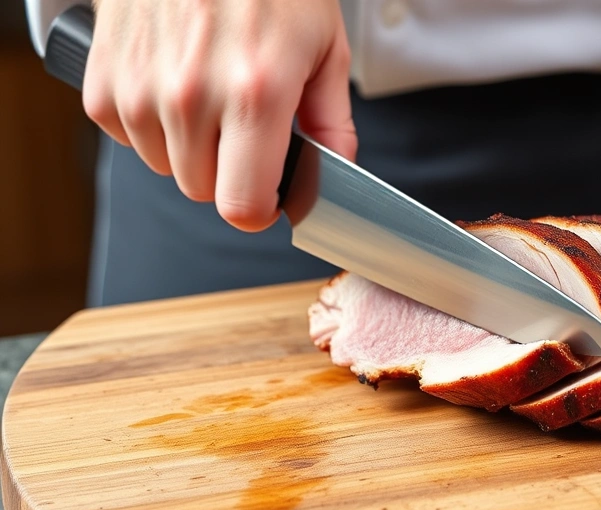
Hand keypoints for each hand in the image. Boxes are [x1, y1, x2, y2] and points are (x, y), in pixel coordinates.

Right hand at [83, 0, 356, 231]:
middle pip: (204, 190)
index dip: (259, 209)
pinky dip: (150, 120)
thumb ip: (331, 121)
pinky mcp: (104, 77)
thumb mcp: (325, 46)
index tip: (268, 196)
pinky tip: (172, 80)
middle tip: (244, 125)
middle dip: (229, 171)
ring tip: (210, 92)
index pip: (242, 205)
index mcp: (256, 94)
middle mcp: (193, 97)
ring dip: (189, 145)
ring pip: (165, 166)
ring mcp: (141, 87)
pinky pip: (127, 135)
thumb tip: (332, 172)